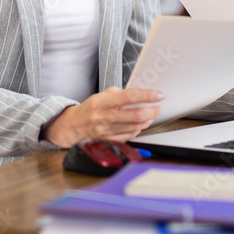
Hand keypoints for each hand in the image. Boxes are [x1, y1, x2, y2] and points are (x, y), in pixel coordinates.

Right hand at [42, 87, 163, 147]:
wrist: (75, 124)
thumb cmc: (91, 108)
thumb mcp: (102, 95)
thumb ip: (119, 93)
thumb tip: (138, 94)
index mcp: (103, 102)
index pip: (129, 97)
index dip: (147, 96)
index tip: (158, 95)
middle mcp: (105, 117)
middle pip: (135, 115)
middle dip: (151, 111)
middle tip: (158, 108)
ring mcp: (107, 130)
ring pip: (135, 127)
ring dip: (147, 121)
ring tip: (151, 115)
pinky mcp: (110, 140)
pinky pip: (130, 136)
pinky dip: (138, 130)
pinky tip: (141, 124)